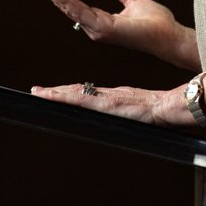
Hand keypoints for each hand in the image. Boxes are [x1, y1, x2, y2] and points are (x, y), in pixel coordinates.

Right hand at [22, 0, 198, 68]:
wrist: (170, 37)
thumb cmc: (157, 25)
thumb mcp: (134, 1)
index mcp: (99, 19)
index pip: (72, 3)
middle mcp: (95, 26)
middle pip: (65, 4)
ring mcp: (98, 29)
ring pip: (69, 7)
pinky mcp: (104, 29)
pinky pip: (81, 12)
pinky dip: (66, 1)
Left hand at [29, 82, 187, 126]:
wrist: (168, 107)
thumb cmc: (159, 112)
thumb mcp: (140, 111)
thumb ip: (130, 111)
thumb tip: (128, 115)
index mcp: (113, 98)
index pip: (85, 93)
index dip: (68, 92)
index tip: (54, 92)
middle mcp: (106, 96)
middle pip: (76, 92)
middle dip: (56, 92)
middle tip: (37, 90)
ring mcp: (105, 99)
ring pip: (75, 94)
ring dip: (55, 94)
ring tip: (39, 92)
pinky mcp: (106, 104)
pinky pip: (81, 99)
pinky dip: (65, 97)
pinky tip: (53, 97)